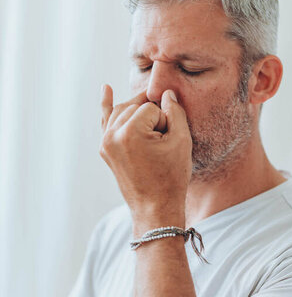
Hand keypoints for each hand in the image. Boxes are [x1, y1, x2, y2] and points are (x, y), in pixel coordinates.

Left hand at [99, 85, 192, 214]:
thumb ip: (175, 111)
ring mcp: (105, 143)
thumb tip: (166, 93)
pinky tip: (106, 88)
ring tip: (154, 129)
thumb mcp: (181, 141)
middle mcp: (112, 135)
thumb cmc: (171, 178)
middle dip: (152, 119)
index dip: (166, 122)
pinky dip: (106, 105)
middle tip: (162, 143)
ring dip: (139, 114)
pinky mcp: (105, 149)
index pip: (151, 107)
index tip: (167, 146)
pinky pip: (105, 121)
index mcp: (129, 132)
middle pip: (136, 106)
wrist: (155, 208)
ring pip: (123, 111)